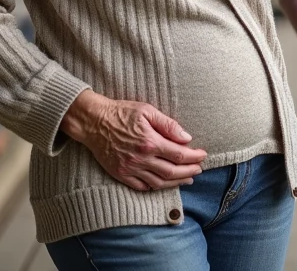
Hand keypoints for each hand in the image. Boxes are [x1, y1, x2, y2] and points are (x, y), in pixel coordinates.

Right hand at [60, 90, 206, 191]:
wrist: (93, 122)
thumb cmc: (121, 112)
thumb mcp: (147, 110)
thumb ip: (168, 125)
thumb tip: (187, 137)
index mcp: (150, 142)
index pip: (180, 155)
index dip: (195, 157)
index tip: (203, 155)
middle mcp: (141, 159)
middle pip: (172, 172)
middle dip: (189, 172)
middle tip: (199, 169)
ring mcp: (130, 169)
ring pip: (159, 183)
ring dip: (176, 182)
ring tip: (187, 179)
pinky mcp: (120, 174)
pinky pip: (141, 187)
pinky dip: (155, 187)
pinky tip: (164, 183)